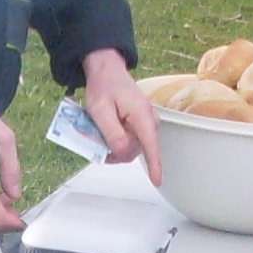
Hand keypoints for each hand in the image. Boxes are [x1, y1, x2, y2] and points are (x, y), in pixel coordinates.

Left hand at [75, 49, 162, 183]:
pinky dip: (116, 140)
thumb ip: (112, 133)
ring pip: (130, 147)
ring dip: (114, 144)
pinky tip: (106, 130)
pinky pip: (130, 140)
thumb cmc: (103, 87)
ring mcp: (147, 123)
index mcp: (141, 115)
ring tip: (99, 130)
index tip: (157, 181)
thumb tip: (122, 152)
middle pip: (134, 150)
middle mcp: (149, 120)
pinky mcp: (142, 124)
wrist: (107, 71)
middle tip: (95, 137)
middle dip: (115, 150)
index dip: (154, 165)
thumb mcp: (99, 110)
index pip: (150, 145)